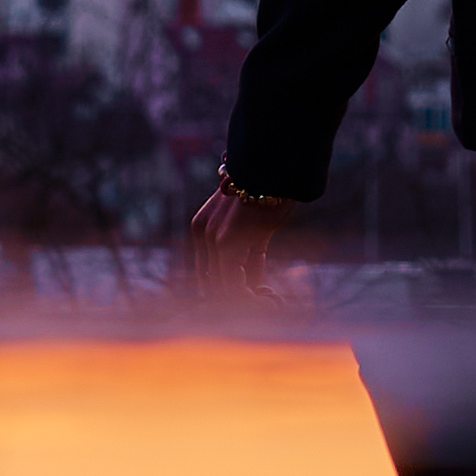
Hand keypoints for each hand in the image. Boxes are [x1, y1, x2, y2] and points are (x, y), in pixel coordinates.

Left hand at [189, 177, 297, 295]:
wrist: (274, 168)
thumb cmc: (270, 196)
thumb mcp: (256, 231)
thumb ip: (251, 258)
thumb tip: (255, 285)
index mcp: (202, 229)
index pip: (205, 273)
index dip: (225, 292)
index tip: (247, 303)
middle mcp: (201, 234)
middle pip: (209, 283)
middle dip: (233, 300)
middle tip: (260, 307)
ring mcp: (212, 239)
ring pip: (220, 285)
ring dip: (243, 301)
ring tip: (268, 304)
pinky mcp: (227, 242)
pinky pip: (232, 281)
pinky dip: (247, 295)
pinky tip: (265, 298)